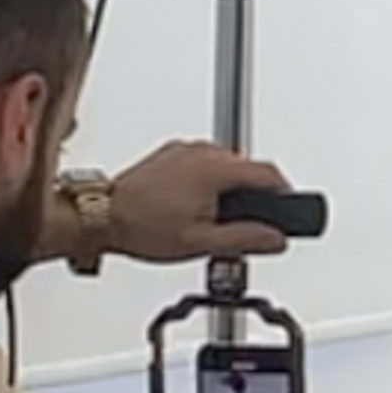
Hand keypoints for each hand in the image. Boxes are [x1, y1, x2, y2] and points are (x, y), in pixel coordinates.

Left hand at [89, 140, 301, 270]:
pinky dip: (208, 182)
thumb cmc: (141, 226)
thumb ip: (245, 238)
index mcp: (216, 168)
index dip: (285, 194)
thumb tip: (274, 239)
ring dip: (230, 190)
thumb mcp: (202, 243)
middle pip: (248, 170)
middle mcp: (202, 151)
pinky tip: (195, 208)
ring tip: (215, 221)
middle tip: (249, 226)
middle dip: (254, 198)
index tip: (288, 211)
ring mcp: (184, 150)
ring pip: (226, 166)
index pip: (269, 174)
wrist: (103, 217)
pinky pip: (203, 164)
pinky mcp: (170, 154)